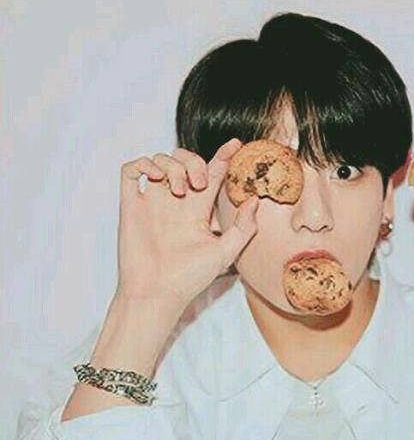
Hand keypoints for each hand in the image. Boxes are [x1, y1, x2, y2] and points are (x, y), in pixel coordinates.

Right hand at [116, 138, 258, 308]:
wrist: (157, 293)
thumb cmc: (189, 279)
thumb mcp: (225, 253)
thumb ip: (243, 228)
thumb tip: (255, 200)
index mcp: (198, 210)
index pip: (213, 174)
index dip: (224, 157)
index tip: (236, 145)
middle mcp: (176, 202)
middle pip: (185, 160)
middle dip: (194, 161)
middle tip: (199, 183)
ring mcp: (153, 201)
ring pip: (160, 160)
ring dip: (172, 165)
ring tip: (177, 190)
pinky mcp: (131, 204)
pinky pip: (131, 170)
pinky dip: (144, 163)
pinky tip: (155, 178)